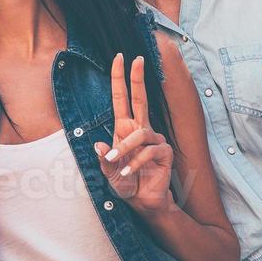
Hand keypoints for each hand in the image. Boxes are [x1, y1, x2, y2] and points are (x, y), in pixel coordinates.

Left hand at [94, 54, 175, 215]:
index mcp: (125, 128)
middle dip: (137, 78)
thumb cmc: (125, 184)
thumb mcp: (108, 173)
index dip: (120, 78)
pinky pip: (149, 151)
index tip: (119, 57)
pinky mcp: (164, 152)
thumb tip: (97, 145)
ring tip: (117, 165)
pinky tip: (128, 173)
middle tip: (136, 58)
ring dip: (125, 149)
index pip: (122, 98)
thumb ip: (103, 161)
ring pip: (140, 133)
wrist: (142, 202)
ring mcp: (154, 139)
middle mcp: (140, 129)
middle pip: (140, 98)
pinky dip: (136, 162)